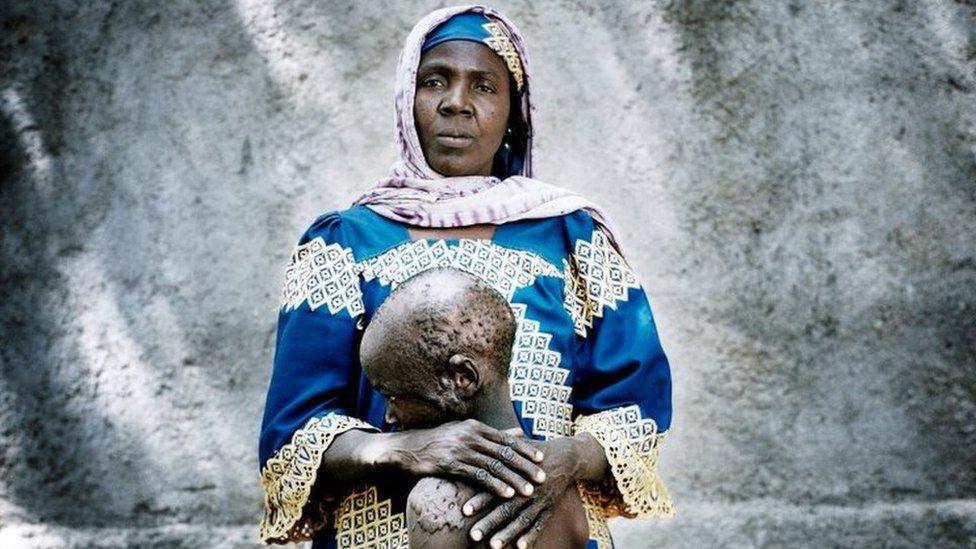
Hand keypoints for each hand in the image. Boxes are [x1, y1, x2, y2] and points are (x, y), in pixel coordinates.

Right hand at [382, 419, 546, 497]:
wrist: (409, 448)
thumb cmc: (440, 440)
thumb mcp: (466, 431)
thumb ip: (493, 434)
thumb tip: (518, 431)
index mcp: (476, 426)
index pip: (506, 438)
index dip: (524, 449)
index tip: (541, 459)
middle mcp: (471, 435)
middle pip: (504, 452)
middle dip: (525, 466)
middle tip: (542, 477)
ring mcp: (462, 449)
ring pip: (494, 465)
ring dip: (513, 479)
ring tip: (527, 490)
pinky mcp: (452, 464)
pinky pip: (478, 476)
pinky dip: (494, 485)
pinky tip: (505, 494)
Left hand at [462, 436, 579, 548]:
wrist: (566, 456)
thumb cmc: (534, 451)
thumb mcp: (517, 447)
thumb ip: (496, 449)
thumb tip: (471, 440)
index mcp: (515, 474)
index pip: (494, 488)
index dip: (480, 499)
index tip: (464, 511)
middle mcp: (527, 488)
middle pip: (506, 508)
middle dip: (489, 522)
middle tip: (473, 535)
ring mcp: (540, 500)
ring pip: (522, 520)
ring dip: (508, 534)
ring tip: (493, 546)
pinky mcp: (549, 508)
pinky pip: (540, 524)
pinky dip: (531, 536)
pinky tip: (520, 547)